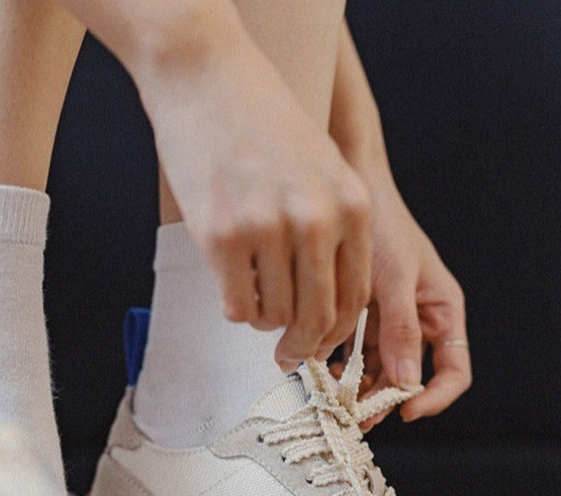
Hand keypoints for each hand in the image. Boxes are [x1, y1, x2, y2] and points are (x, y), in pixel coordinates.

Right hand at [134, 10, 371, 371]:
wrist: (205, 75)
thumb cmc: (262, 122)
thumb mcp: (322, 170)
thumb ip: (332, 232)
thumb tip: (322, 305)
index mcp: (351, 205)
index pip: (355, 298)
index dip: (335, 334)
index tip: (318, 345)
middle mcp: (315, 220)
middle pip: (317, 318)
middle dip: (302, 347)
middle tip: (287, 355)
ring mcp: (267, 228)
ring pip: (274, 316)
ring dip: (264, 321)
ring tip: (253, 298)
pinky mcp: (220, 235)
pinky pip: (236, 306)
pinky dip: (235, 309)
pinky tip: (230, 286)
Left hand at [330, 181, 470, 424]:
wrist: (347, 189)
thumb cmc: (382, 223)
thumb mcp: (396, 277)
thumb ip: (402, 327)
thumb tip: (407, 379)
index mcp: (442, 311)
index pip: (453, 371)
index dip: (434, 397)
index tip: (405, 411)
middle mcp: (418, 321)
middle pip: (410, 377)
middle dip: (386, 399)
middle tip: (358, 415)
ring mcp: (388, 321)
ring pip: (378, 370)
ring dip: (358, 386)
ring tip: (334, 395)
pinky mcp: (360, 318)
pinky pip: (353, 353)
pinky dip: (339, 365)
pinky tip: (320, 368)